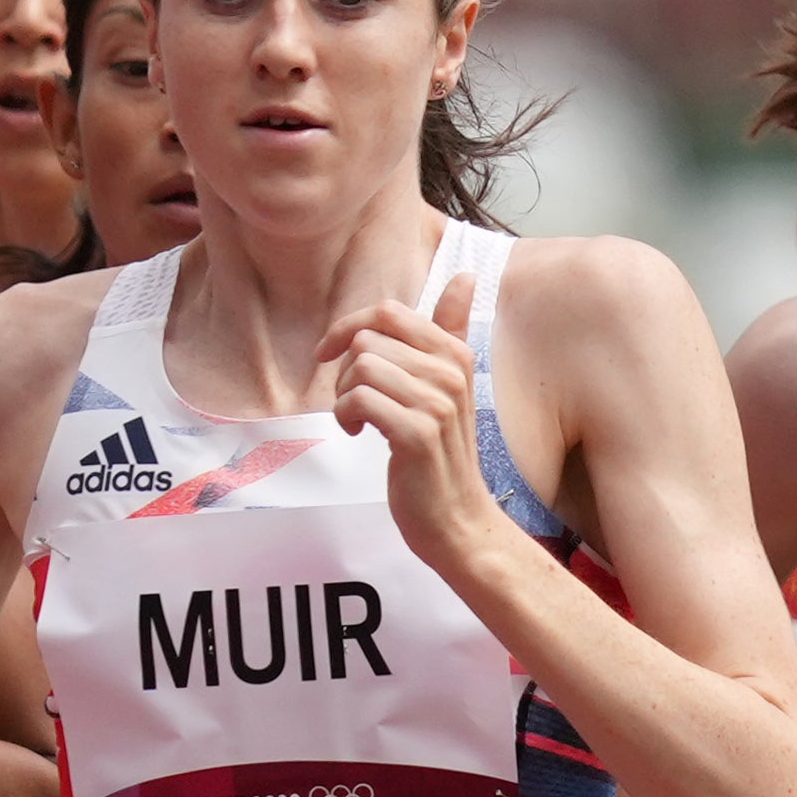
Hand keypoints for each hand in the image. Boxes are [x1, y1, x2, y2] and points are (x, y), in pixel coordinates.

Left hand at [325, 273, 498, 574]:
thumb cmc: (441, 453)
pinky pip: (359, 400)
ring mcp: (437, 404)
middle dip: (345, 369)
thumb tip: (465, 277)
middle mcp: (451, 373)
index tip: (331, 354)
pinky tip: (357, 434)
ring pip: (361, 367)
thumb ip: (450, 330)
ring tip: (357, 421)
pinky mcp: (417, 434)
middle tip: (352, 402)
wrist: (456, 519)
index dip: (349, 327)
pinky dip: (346, 416)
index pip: (390, 312)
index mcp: (455, 354)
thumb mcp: (448, 386)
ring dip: (344, 396)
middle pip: (368, 339)